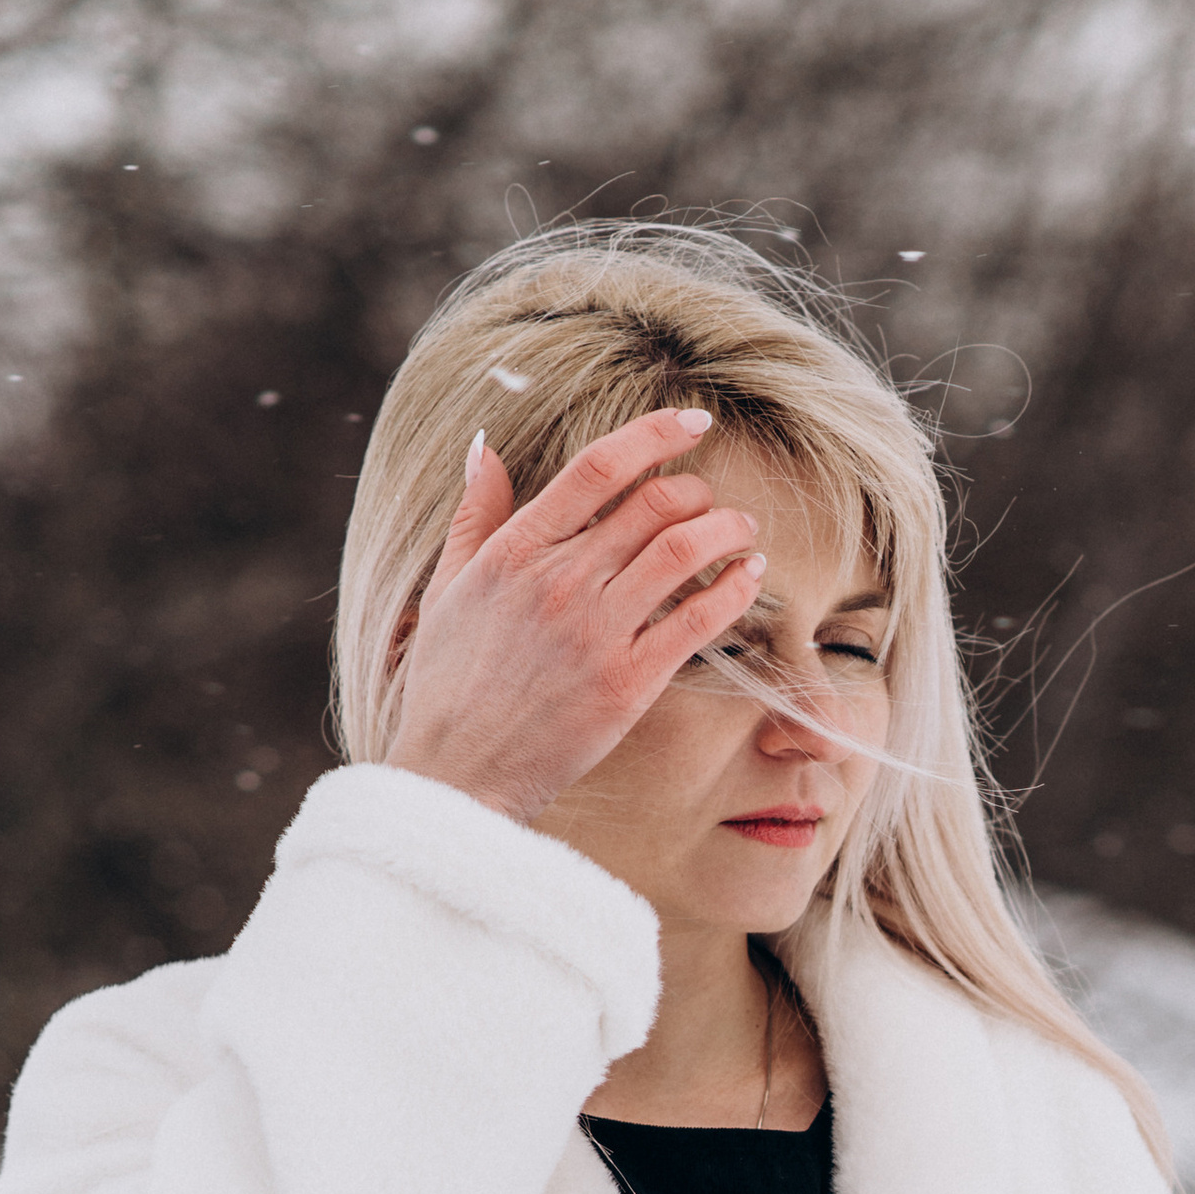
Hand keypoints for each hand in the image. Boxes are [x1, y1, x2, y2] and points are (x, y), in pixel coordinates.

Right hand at [385, 410, 764, 827]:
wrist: (459, 771)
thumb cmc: (448, 685)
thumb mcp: (446, 589)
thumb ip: (475, 516)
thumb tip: (486, 450)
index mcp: (515, 551)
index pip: (597, 468)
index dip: (653, 434)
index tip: (691, 422)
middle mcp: (560, 582)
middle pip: (653, 504)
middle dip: (696, 489)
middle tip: (711, 497)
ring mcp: (597, 632)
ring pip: (684, 551)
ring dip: (727, 529)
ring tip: (742, 530)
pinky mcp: (629, 682)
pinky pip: (697, 619)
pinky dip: (733, 589)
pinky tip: (748, 576)